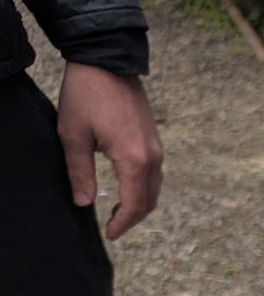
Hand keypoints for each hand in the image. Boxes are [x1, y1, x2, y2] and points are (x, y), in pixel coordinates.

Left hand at [56, 62, 162, 239]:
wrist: (107, 61)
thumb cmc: (86, 95)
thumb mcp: (73, 135)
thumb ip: (79, 173)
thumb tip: (84, 204)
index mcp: (133, 160)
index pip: (133, 204)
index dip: (122, 223)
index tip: (110, 234)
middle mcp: (152, 157)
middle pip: (149, 201)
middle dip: (133, 218)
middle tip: (114, 227)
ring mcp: (157, 148)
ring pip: (155, 188)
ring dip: (140, 204)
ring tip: (120, 211)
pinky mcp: (154, 140)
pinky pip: (155, 174)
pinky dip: (144, 188)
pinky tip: (128, 187)